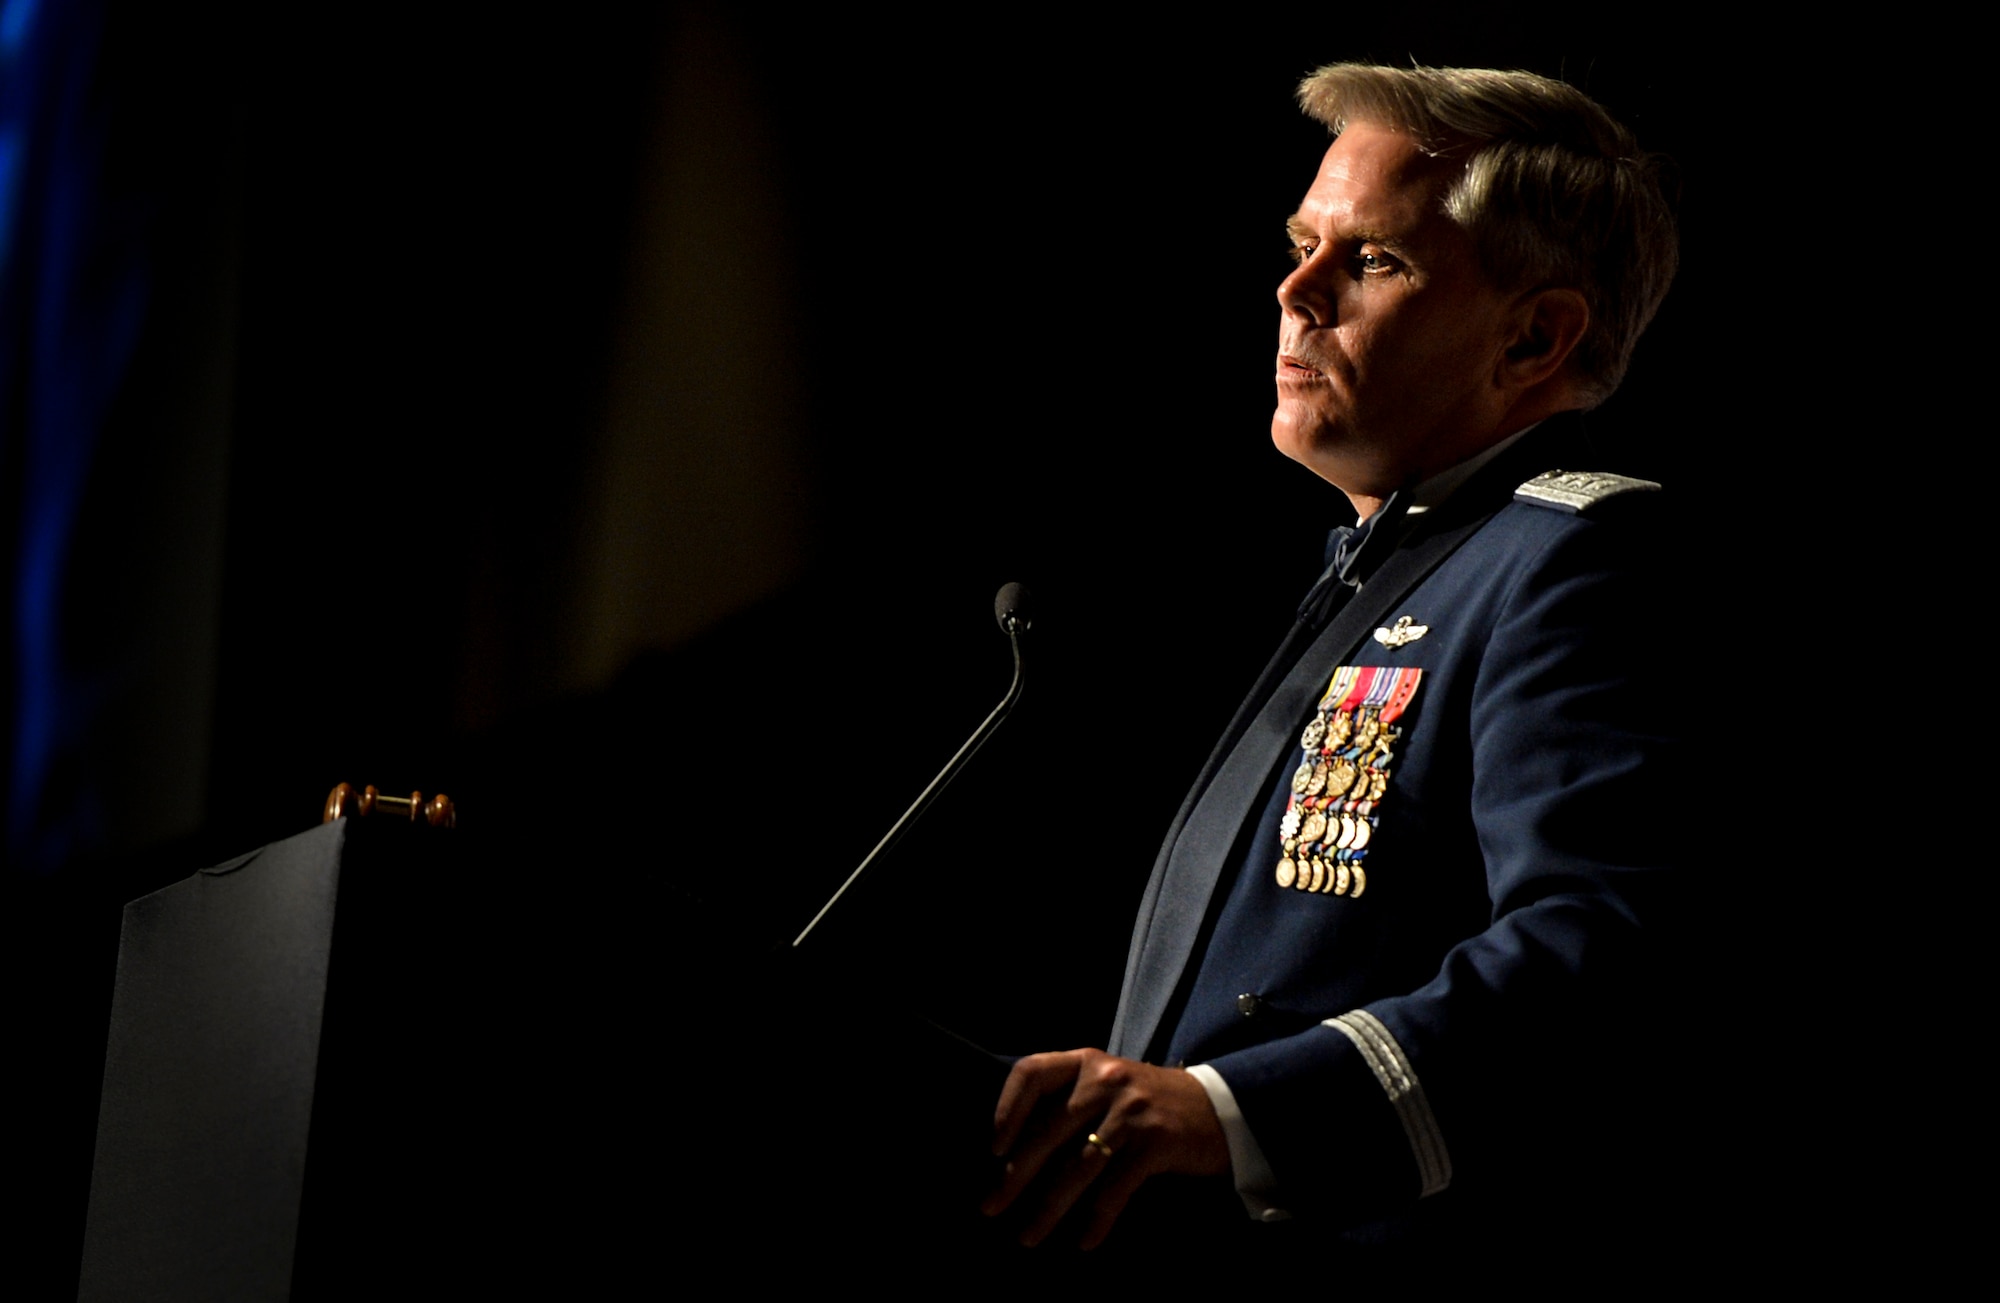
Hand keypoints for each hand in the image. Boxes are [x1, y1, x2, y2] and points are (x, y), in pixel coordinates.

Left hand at [982, 1048, 1229, 1248]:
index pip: (1032, 1073)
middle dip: (1015, 1175)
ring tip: (1029, 1236)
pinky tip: (1085, 1241)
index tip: (993, 1149)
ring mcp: (1131, 1110)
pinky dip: (1098, 1219)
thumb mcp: (1106, 1086)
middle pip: (1048, 1131)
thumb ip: (1068, 1101)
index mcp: (1085, 1062)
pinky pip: (1116, 1188)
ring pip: (1078, 1167)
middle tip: (992, 1206)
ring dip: (1049, 1208)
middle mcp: (1105, 1080)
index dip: (1007, 1110)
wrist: (1216, 1108)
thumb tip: (1011, 1151)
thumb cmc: (1146, 1103)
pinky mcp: (1156, 1141)